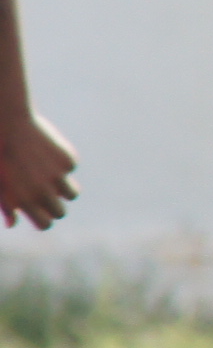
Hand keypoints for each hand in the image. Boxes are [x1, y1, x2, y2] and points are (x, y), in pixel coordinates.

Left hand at [0, 111, 75, 228]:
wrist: (4, 124)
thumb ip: (5, 206)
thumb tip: (12, 223)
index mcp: (23, 201)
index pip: (44, 224)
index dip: (42, 219)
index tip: (38, 211)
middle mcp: (43, 191)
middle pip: (60, 212)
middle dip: (53, 206)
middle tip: (44, 194)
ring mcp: (56, 176)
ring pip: (72, 193)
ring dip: (63, 188)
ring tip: (50, 176)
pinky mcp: (66, 160)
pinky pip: (69, 168)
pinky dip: (61, 163)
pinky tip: (45, 151)